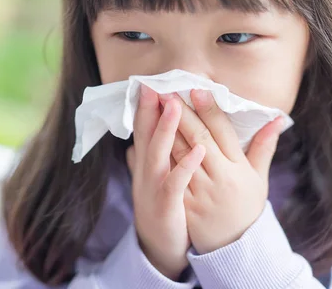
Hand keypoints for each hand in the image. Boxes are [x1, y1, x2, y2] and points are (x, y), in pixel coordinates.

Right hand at [127, 85, 205, 279]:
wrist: (158, 249)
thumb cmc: (159, 210)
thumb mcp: (148, 183)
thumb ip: (141, 163)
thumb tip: (131, 146)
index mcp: (145, 165)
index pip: (143, 131)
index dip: (144, 108)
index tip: (147, 83)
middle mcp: (145, 173)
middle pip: (145, 136)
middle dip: (148, 110)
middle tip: (153, 85)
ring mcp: (153, 188)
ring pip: (158, 154)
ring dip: (165, 130)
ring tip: (175, 106)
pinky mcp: (166, 205)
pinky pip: (176, 183)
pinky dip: (185, 167)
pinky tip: (200, 152)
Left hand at [160, 90, 284, 253]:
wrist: (234, 247)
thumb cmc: (245, 207)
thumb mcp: (258, 178)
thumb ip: (264, 146)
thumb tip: (277, 118)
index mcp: (238, 168)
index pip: (222, 132)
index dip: (209, 110)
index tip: (197, 89)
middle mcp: (220, 177)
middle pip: (199, 139)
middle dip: (183, 113)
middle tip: (168, 91)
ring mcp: (201, 192)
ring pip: (181, 155)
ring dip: (167, 130)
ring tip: (156, 108)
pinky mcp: (185, 204)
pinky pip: (171, 177)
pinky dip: (161, 158)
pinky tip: (150, 140)